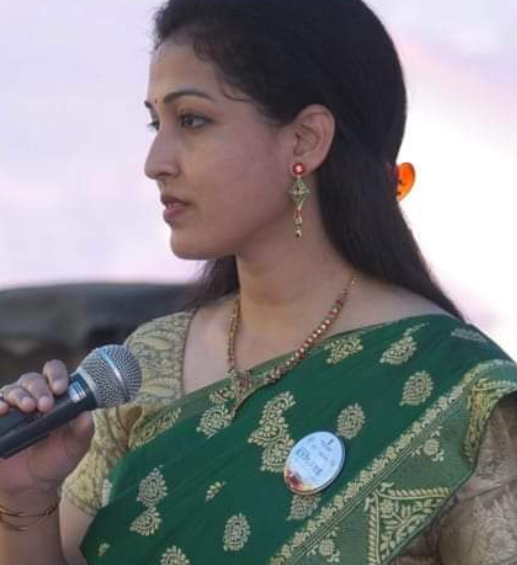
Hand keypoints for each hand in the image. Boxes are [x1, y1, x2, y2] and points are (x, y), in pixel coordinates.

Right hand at [0, 360, 93, 502]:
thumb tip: (87, 415)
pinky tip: (2, 410)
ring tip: (27, 407)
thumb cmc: (56, 460)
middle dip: (39, 389)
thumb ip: (82, 432)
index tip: (60, 388)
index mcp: (54, 396)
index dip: (57, 375)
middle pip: (32, 379)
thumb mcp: (74, 448)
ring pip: (12, 389)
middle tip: (45, 405)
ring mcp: (12, 408)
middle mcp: (32, 397)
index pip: (54, 373)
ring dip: (19, 395)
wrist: (30, 486)